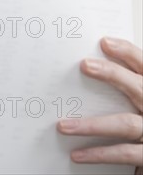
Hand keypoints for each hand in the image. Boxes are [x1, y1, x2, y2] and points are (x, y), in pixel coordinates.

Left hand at [57, 37, 142, 167]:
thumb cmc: (140, 120)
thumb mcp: (135, 99)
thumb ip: (120, 87)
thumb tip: (84, 68)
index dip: (128, 52)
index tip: (104, 42)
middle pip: (139, 87)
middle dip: (113, 74)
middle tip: (84, 65)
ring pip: (125, 124)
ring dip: (91, 125)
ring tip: (62, 126)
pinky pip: (124, 153)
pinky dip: (99, 153)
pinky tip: (76, 154)